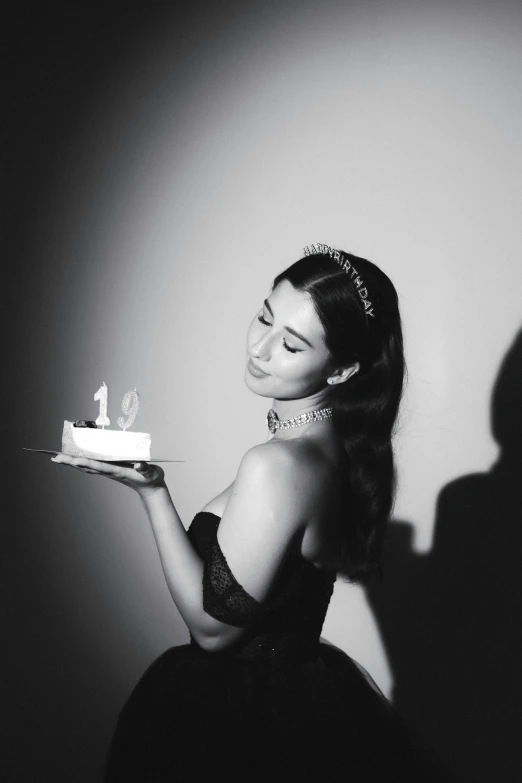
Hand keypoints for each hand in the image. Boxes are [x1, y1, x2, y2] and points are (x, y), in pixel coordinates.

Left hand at [51, 454, 165, 496]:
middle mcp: (110, 472)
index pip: (97, 466)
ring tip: (59, 458)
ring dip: (72, 462)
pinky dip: (81, 462)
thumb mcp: (150, 473)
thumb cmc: (151, 479)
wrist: (151, 489)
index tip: (71, 459)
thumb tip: (138, 465)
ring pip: (87, 466)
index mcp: (117, 471)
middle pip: (86, 466)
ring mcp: (109, 471)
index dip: (83, 461)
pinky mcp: (110, 470)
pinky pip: (92, 465)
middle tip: (55, 457)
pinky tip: (76, 459)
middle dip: (71, 462)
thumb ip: (145, 468)